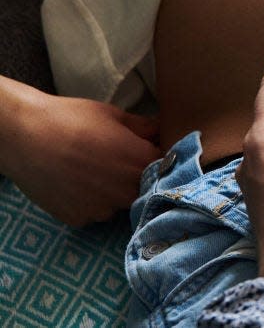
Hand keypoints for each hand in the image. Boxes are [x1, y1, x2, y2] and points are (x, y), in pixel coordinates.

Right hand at [0, 76, 160, 226]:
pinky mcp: (79, 219)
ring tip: (94, 170)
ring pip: (120, 203)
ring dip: (115, 191)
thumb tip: (161, 129)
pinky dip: (92, 200)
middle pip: (145, 189)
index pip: (168, 168)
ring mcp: (102, 209)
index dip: (161, 160)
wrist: (25, 136)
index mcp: (141, 162)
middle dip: (139, 177)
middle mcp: (126, 191)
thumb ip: (143, 127)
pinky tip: (77, 182)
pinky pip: (96, 212)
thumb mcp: (114, 116)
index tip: (151, 153)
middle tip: (119, 161)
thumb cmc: (71, 119)